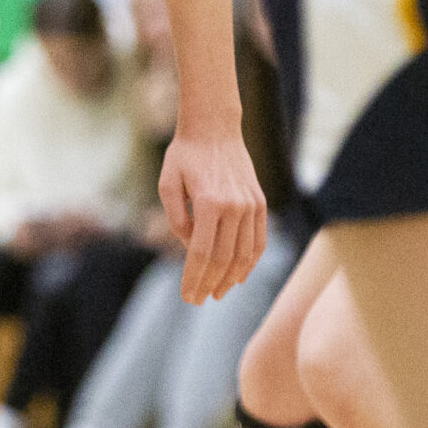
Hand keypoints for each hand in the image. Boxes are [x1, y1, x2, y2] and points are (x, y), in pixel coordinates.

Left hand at [157, 127, 265, 301]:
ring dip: (231, 278)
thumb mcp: (168, 184)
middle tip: (199, 300)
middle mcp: (233, 206)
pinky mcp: (260, 202)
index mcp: (208, 203)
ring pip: (244, 254)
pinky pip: (259, 240)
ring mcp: (250, 205)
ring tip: (218, 292)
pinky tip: (239, 275)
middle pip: (223, 259)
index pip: (201, 253)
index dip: (194, 278)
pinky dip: (250, 262)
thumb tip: (189, 247)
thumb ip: (176, 220)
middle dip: (210, 284)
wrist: (214, 127)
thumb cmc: (185, 155)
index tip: (188, 296)